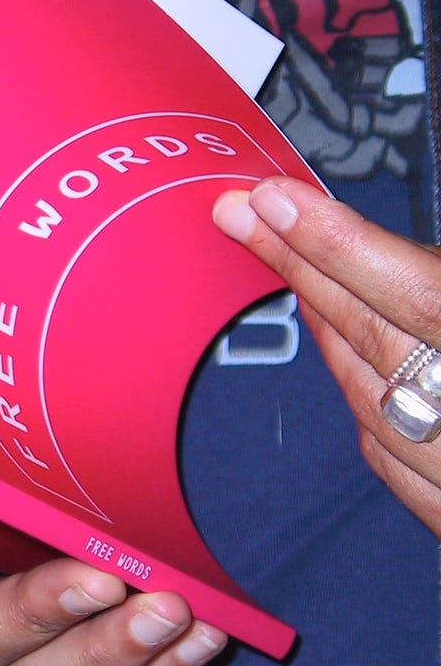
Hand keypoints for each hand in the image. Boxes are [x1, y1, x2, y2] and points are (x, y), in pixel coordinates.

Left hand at [214, 176, 440, 535]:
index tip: (271, 200)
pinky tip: (350, 362)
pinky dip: (368, 406)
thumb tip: (390, 250)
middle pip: (377, 341)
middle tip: (244, 214)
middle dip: (304, 270)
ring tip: (297, 268)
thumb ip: (436, 279)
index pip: (417, 296)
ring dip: (331, 332)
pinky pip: (397, 464)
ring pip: (374, 403)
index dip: (337, 246)